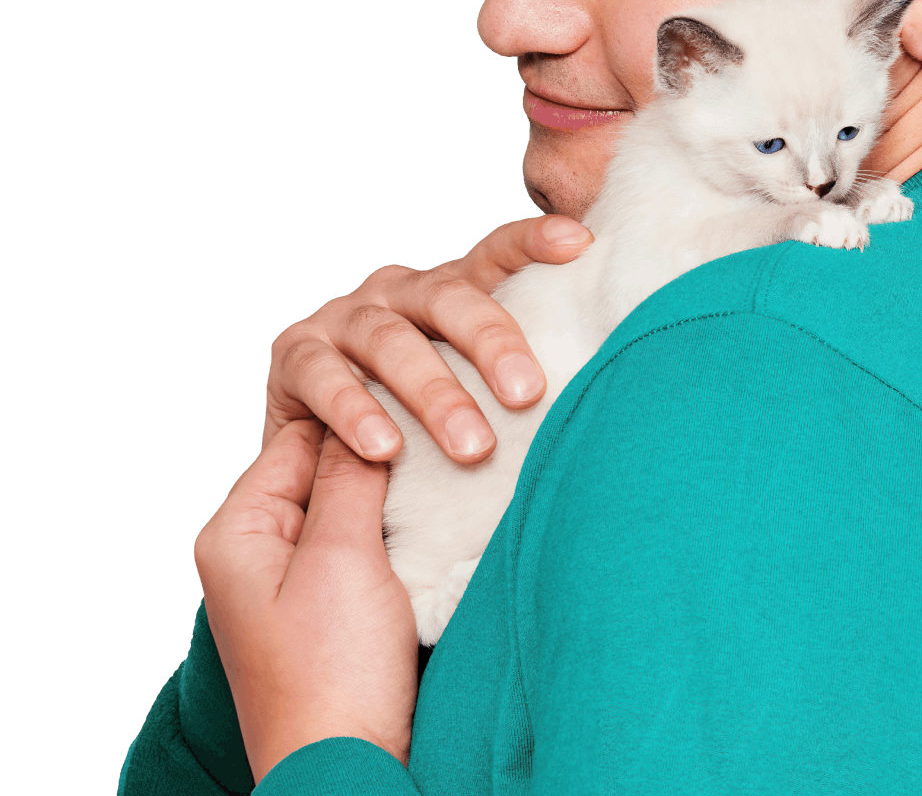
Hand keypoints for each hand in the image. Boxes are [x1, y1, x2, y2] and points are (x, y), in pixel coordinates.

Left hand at [196, 421, 415, 781]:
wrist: (349, 772)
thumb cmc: (333, 673)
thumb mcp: (342, 555)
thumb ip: (349, 476)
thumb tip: (363, 410)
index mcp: (236, 531)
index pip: (300, 437)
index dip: (358, 419)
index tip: (416, 410)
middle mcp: (254, 551)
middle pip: (322, 469)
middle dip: (376, 460)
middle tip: (435, 446)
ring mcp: (289, 583)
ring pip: (347, 506)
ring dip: (389, 500)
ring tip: (437, 488)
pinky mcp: (326, 609)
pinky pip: (359, 545)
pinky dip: (393, 534)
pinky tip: (428, 530)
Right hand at [265, 215, 592, 464]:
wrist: (318, 456)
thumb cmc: (417, 421)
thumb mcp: (470, 393)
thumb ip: (515, 381)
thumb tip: (607, 391)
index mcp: (446, 289)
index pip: (495, 254)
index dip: (533, 242)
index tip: (580, 243)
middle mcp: (396, 291)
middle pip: (448, 299)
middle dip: (492, 343)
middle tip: (531, 394)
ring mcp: (343, 318)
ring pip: (389, 341)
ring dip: (433, 393)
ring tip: (473, 445)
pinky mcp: (294, 355)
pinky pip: (322, 378)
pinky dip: (354, 411)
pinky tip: (386, 448)